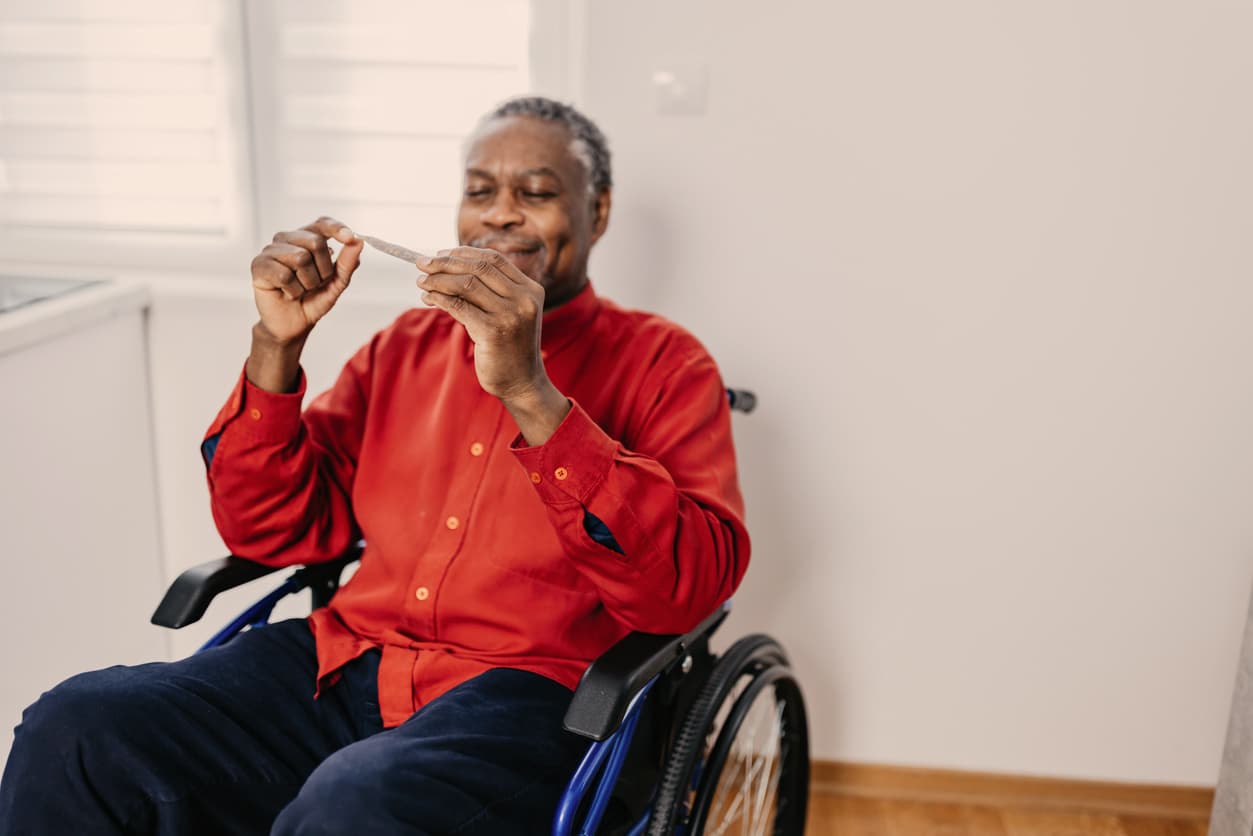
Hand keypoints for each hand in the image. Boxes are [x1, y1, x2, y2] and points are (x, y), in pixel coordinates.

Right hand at [250, 217, 362, 344]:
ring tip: (301, 289)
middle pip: (316, 242)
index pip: (322, 223)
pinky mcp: (258, 265)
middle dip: (324, 270)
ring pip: (300, 258)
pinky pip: (284, 274)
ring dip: (308, 282)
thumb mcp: (337, 282)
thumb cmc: (313, 299)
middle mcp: (287, 239)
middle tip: (315, 284)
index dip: (336, 228)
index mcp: (307, 238)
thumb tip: (358, 241)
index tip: (350, 238)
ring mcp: (271, 250)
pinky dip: (293, 290)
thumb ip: (347, 262)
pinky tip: (287, 293)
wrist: (294, 324)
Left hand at [416, 247, 570, 442]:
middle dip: (445, 262)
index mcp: (531, 290)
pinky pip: (459, 306)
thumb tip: (447, 269)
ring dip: (438, 280)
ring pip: (466, 284)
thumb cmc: (509, 348)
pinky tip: (428, 298)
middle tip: (421, 263)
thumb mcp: (507, 314)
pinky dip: (439, 298)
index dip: (465, 252)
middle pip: (478, 267)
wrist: (522, 384)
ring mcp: (510, 314)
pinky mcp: (493, 331)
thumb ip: (489, 292)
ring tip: (421, 283)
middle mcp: (524, 299)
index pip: (494, 259)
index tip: (441, 253)